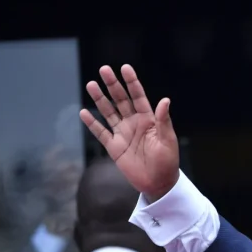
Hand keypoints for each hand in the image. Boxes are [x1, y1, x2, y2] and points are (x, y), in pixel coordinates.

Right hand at [79, 65, 179, 200]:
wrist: (158, 183)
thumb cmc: (167, 162)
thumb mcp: (168, 141)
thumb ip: (164, 121)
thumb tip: (165, 100)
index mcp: (148, 120)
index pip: (138, 97)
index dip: (132, 82)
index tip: (125, 68)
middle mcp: (134, 123)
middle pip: (121, 100)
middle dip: (112, 85)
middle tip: (104, 69)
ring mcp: (123, 134)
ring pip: (109, 112)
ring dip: (100, 99)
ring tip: (91, 84)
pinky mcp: (114, 147)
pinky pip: (101, 133)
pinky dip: (92, 123)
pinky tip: (84, 112)